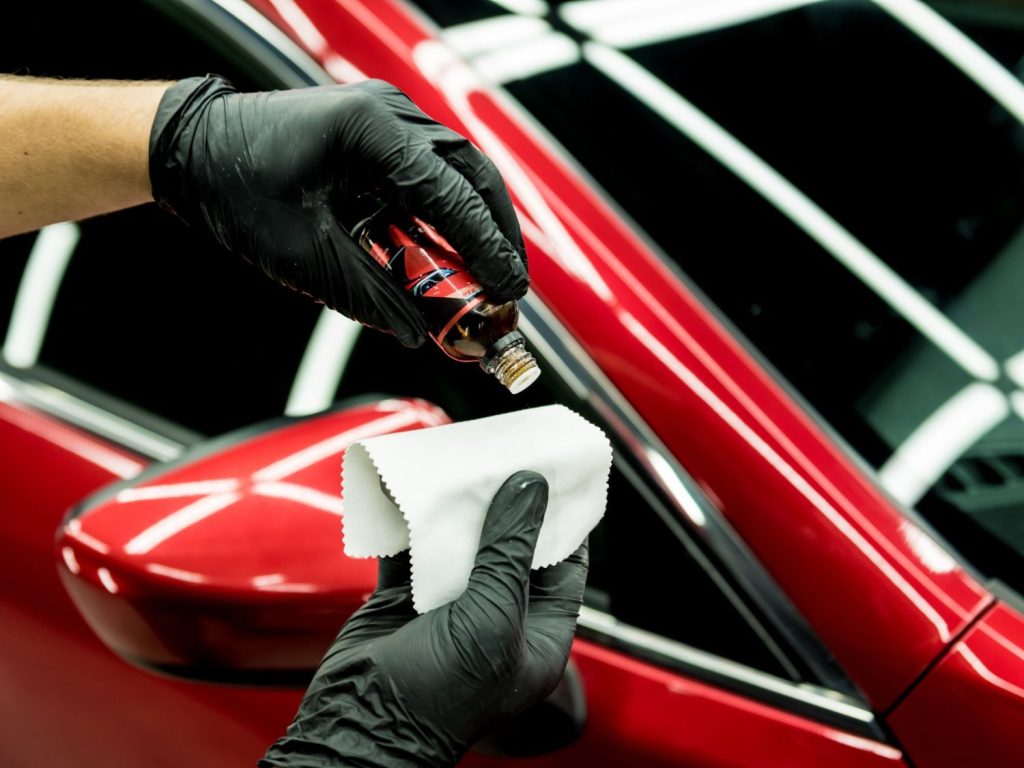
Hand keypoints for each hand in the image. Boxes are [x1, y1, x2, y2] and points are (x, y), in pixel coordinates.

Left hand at [149, 76, 527, 347]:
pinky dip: (448, 213)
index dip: (487, 248)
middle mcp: (387, 113)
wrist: (191, 151)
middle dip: (497, 234)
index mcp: (369, 130)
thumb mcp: (303, 257)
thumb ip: (369, 297)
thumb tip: (416, 331)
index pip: (452, 194)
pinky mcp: (377, 134)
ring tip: (490, 273)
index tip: (509, 289)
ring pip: (458, 171)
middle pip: (472, 174)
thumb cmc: (233, 188)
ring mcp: (385, 117)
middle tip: (510, 285)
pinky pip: (430, 173)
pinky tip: (451, 250)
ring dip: (477, 223)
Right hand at [260, 471, 588, 767]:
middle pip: (510, 548)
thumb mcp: (494, 614)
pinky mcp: (406, 600)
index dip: (565, 522)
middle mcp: (497, 619)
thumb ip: (510, 550)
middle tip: (508, 457)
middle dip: (507, 504)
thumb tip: (530, 489)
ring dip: (460, 509)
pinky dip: (412, 522)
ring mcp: (450, 609)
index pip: (564, 568)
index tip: (563, 478)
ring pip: (462, 545)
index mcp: (537, 634)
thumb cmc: (442, 693)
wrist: (361, 722)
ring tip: (465, 465)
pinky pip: (415, 551)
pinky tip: (414, 490)